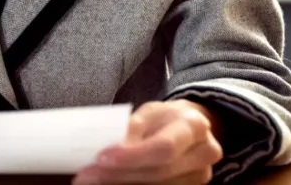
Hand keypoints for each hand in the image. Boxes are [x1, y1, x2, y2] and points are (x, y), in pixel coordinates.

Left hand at [74, 100, 222, 183]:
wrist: (192, 127)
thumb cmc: (166, 117)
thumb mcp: (149, 112)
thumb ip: (132, 128)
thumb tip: (110, 145)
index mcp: (193, 126)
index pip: (163, 147)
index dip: (132, 156)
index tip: (101, 158)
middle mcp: (204, 153)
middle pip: (159, 172)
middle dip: (119, 175)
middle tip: (86, 175)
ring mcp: (201, 174)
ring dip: (121, 184)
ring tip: (92, 180)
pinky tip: (110, 183)